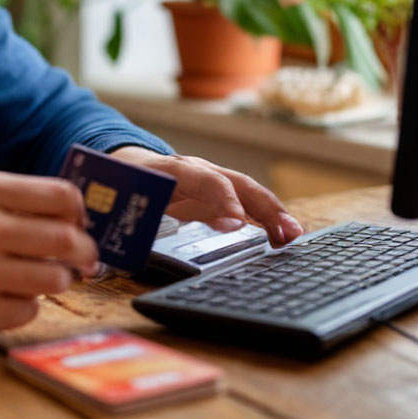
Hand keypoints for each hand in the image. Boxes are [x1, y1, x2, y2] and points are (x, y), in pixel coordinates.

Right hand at [0, 170, 99, 341]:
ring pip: (55, 278)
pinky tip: (8, 296)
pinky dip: (28, 305)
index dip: (79, 212)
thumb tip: (76, 216)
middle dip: (84, 251)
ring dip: (58, 280)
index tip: (78, 223)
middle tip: (84, 258)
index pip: (59, 195)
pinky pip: (30, 310)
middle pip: (65, 239)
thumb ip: (14, 198)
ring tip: (46, 277)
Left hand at [107, 147, 303, 246]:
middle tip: (284, 232)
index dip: (222, 200)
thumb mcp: (124, 199)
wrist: (128, 163)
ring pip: (248, 191)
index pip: (203, 179)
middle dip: (263, 207)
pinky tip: (285, 235)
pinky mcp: (220, 190)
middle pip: (237, 183)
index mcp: (171, 169)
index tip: (237, 223)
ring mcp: (212, 177)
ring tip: (294, 236)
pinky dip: (268, 217)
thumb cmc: (126, 185)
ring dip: (273, 213)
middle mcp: (197, 169)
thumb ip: (131, 220)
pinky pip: (248, 201)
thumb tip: (123, 255)